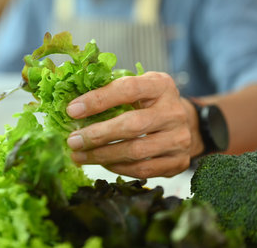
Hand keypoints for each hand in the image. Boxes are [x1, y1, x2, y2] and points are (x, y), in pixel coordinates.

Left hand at [66, 72, 203, 178]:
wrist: (185, 123)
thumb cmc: (150, 103)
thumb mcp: (136, 87)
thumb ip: (109, 90)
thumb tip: (72, 106)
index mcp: (160, 85)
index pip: (128, 89)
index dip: (98, 100)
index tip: (72, 111)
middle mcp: (174, 111)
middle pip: (132, 125)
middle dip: (97, 135)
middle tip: (72, 141)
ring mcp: (179, 138)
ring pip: (136, 152)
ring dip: (102, 156)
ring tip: (80, 156)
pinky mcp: (179, 161)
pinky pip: (143, 170)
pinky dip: (118, 168)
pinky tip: (102, 163)